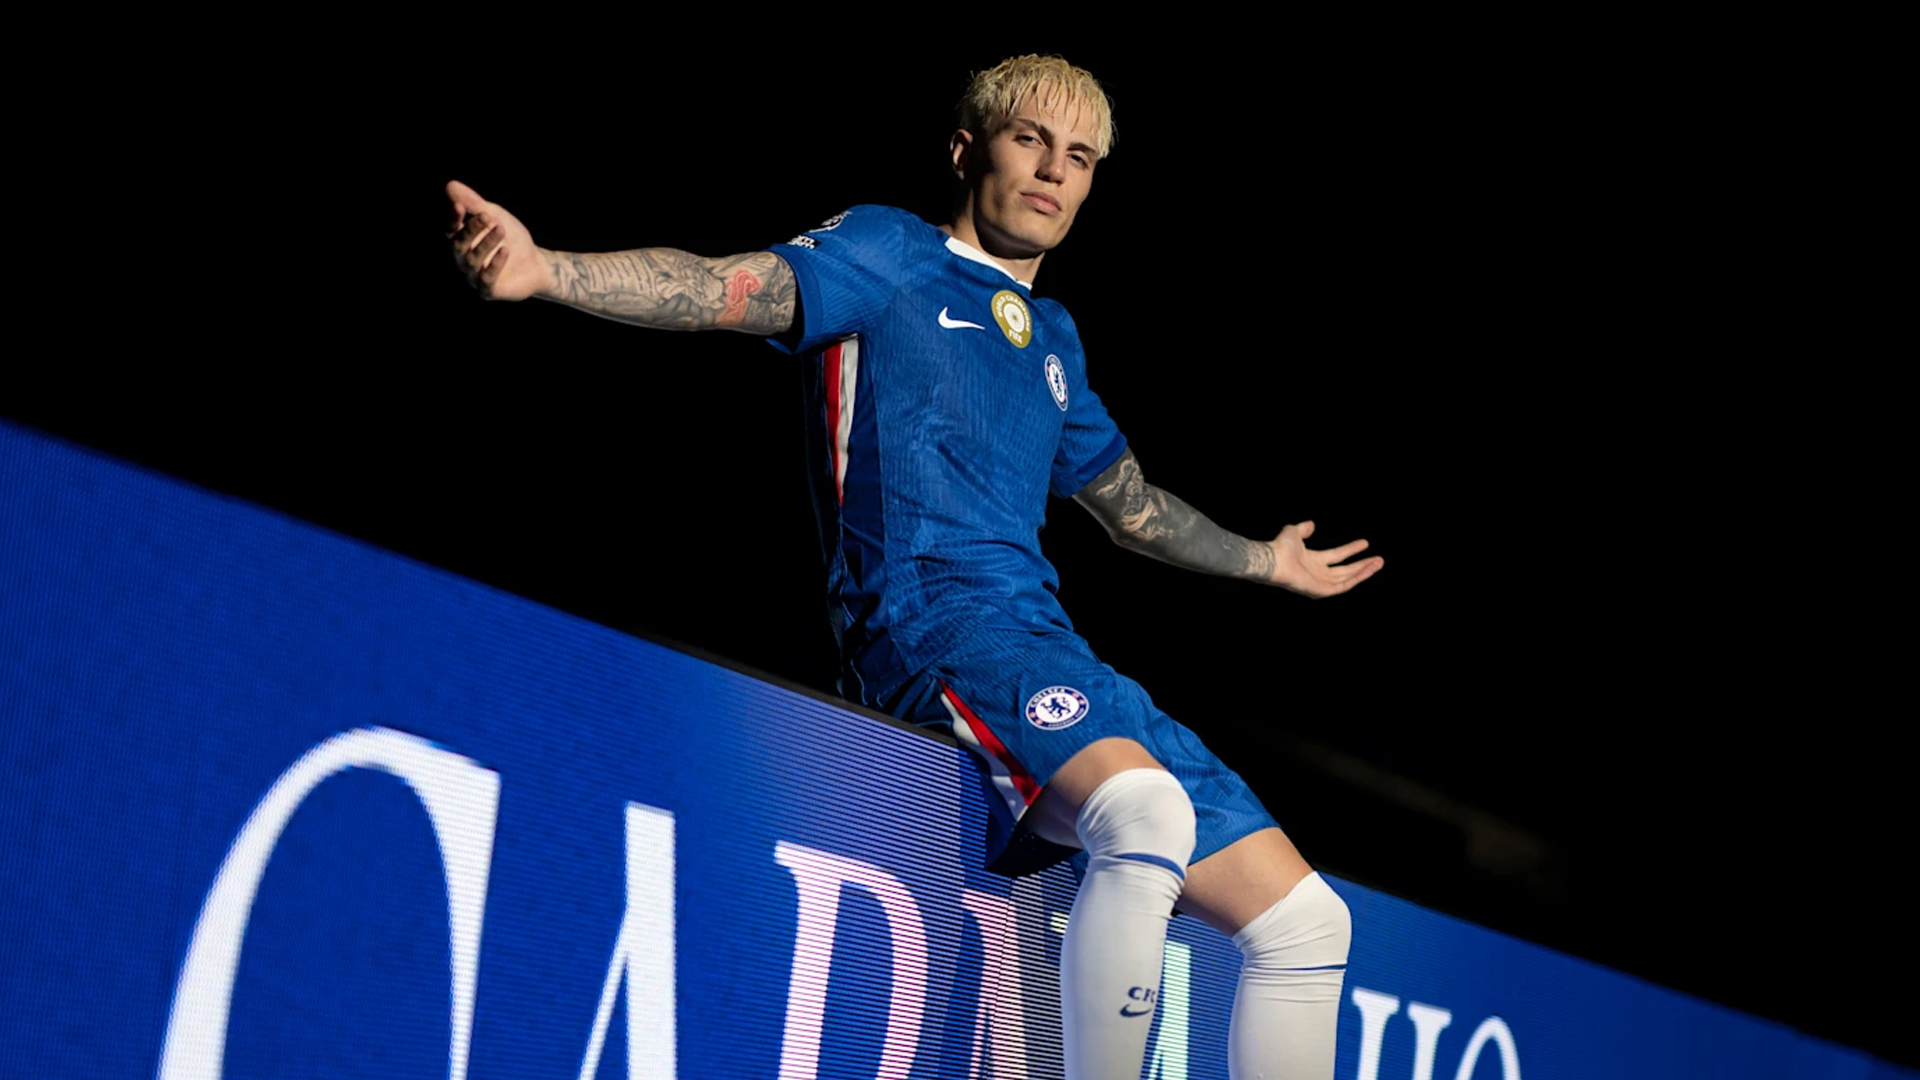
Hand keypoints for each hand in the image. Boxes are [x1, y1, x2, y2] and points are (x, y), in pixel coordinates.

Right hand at [446, 180, 553, 300]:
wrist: (536, 264)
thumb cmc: (512, 238)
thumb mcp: (495, 216)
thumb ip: (474, 204)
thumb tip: (450, 185)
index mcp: (462, 240)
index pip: (450, 229)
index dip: (453, 219)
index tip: (460, 206)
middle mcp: (463, 260)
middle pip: (459, 244)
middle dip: (471, 230)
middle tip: (487, 217)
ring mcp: (474, 277)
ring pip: (473, 260)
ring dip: (486, 243)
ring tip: (501, 229)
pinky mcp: (488, 290)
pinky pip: (486, 279)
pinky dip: (495, 264)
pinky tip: (505, 251)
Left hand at [1264, 520, 1383, 597]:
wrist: (1274, 559)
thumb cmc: (1280, 547)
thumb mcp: (1293, 532)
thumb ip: (1303, 529)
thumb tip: (1312, 524)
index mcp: (1312, 561)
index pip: (1337, 556)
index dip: (1351, 549)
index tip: (1365, 543)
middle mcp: (1317, 573)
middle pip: (1345, 570)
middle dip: (1362, 564)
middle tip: (1379, 559)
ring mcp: (1320, 584)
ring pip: (1347, 578)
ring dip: (1364, 571)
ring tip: (1378, 563)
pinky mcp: (1321, 591)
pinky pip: (1343, 586)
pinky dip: (1357, 578)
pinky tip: (1368, 569)